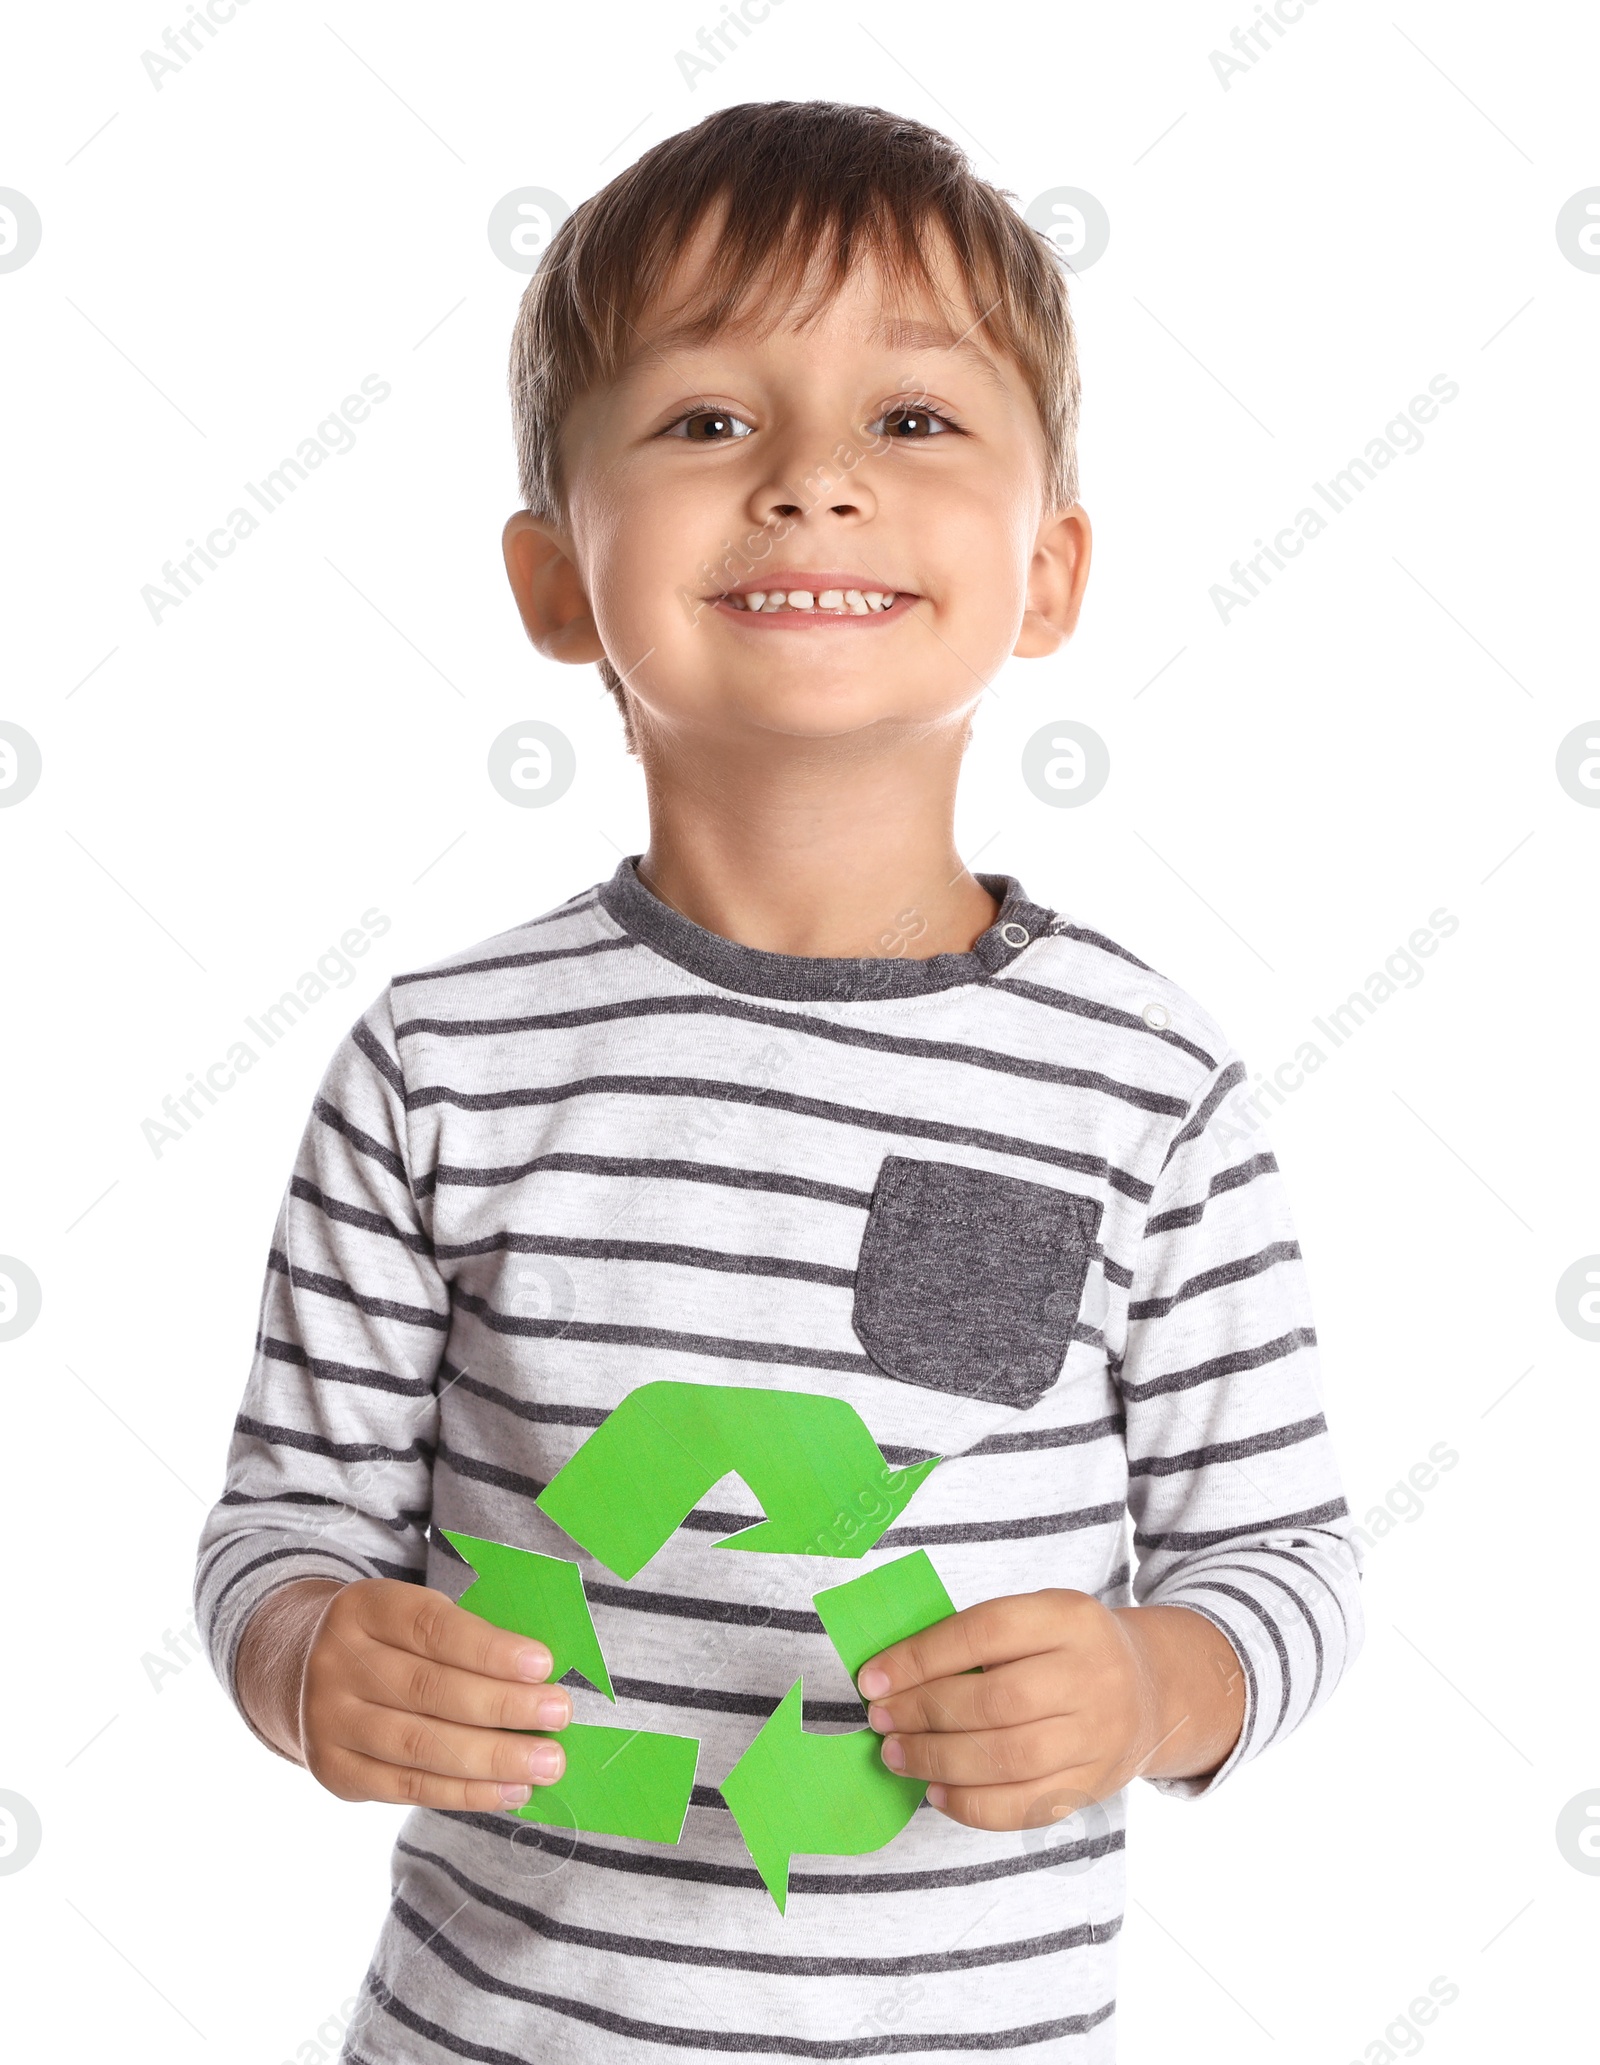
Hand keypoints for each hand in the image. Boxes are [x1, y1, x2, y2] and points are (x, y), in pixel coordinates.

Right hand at [237, 1576, 571, 1810]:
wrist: (305, 1672)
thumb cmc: (392, 1640)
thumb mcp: (413, 1614)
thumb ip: (467, 1636)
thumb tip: (542, 1677)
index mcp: (366, 1607)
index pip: (433, 1627)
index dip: (490, 1649)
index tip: (544, 1664)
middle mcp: (337, 1662)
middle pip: (429, 1690)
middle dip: (503, 1706)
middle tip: (559, 1715)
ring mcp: (328, 1720)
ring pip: (420, 1746)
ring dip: (492, 1759)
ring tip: (546, 1763)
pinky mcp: (334, 1771)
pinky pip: (408, 1788)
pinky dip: (465, 1793)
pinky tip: (510, 1790)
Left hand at [855, 1589, 1243, 1830]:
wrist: (1151, 1692)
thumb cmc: (1068, 1649)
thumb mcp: (1037, 1618)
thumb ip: (977, 1639)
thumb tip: (892, 1676)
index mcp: (1068, 1617)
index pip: (984, 1632)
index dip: (921, 1657)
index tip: (872, 1678)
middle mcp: (1090, 1675)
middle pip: (995, 1700)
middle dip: (924, 1712)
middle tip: (881, 1719)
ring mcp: (1097, 1736)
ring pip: (1007, 1757)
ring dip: (937, 1759)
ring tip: (895, 1753)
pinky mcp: (1092, 1787)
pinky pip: (1024, 1806)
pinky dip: (970, 1804)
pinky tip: (935, 1789)